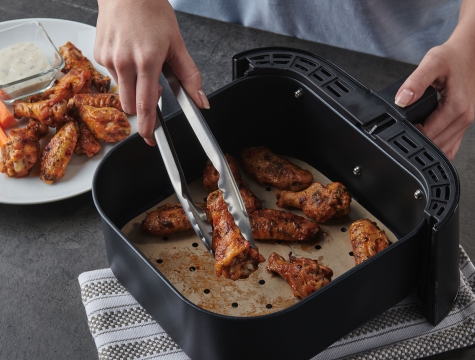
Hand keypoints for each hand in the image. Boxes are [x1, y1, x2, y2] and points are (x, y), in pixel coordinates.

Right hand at [94, 0, 208, 145]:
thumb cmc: (152, 12)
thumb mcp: (177, 44)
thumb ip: (190, 76)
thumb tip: (201, 101)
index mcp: (147, 61)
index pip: (146, 105)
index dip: (147, 126)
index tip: (150, 139)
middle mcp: (124, 62)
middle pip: (130, 105)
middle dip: (142, 105)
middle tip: (153, 85)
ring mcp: (108, 59)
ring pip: (122, 91)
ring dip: (133, 87)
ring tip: (141, 63)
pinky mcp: (99, 55)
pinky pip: (113, 76)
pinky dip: (123, 73)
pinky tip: (129, 54)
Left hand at [394, 35, 474, 160]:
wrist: (470, 53)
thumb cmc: (453, 57)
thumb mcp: (432, 63)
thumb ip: (415, 82)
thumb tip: (401, 99)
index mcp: (457, 107)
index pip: (428, 134)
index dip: (411, 133)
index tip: (401, 124)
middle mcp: (464, 117)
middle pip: (436, 144)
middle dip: (418, 140)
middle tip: (405, 127)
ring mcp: (466, 122)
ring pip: (444, 148)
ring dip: (428, 145)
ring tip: (414, 130)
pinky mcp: (464, 122)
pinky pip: (451, 144)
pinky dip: (438, 145)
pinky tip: (427, 137)